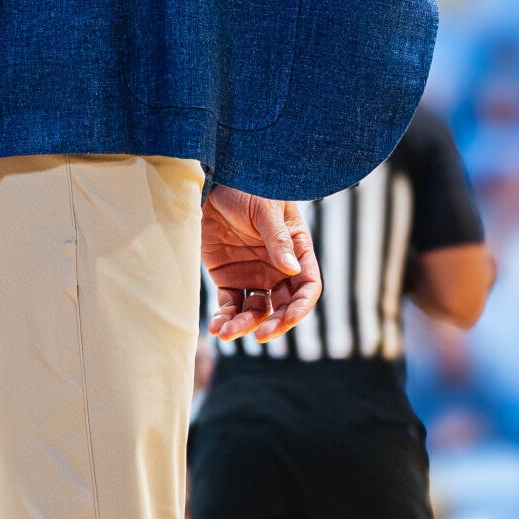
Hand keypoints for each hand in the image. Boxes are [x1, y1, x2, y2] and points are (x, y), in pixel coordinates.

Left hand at [201, 186, 320, 341]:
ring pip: (255, 311)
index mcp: (296, 251)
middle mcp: (278, 269)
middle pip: (283, 307)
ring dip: (244, 326)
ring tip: (227, 332)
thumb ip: (278, 239)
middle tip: (260, 335)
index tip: (290, 319)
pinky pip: (230, 305)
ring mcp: (253, 276)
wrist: (212, 183)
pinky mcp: (228, 279)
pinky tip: (216, 327)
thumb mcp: (266, 210)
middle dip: (275, 324)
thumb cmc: (247, 188)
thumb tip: (292, 270)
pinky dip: (224, 319)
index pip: (307, 286)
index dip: (302, 306)